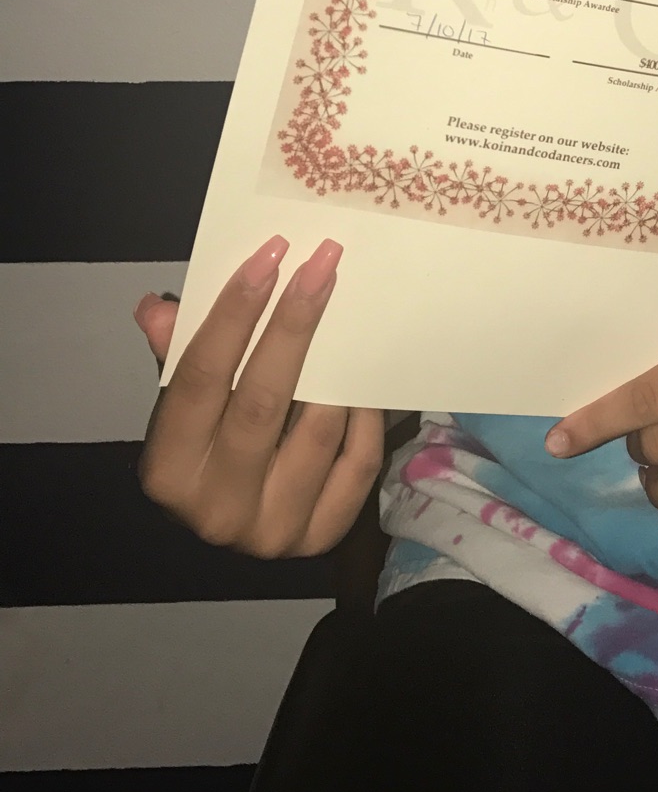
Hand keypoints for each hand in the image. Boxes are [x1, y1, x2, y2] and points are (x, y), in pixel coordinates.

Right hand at [134, 235, 383, 559]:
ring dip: (336, 370)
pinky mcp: (322, 535)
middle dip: (294, 324)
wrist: (237, 520)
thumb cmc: (208, 446)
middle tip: (324, 263)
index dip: (234, 314)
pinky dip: (364, 415)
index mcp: (169, 470)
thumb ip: (179, 355)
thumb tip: (159, 307)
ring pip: (318, 431)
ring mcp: (273, 529)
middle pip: (263, 402)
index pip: (202, 378)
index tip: (271, 255)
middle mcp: (216, 507)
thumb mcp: (184, 406)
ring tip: (350, 315)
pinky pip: (358, 460)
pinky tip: (361, 381)